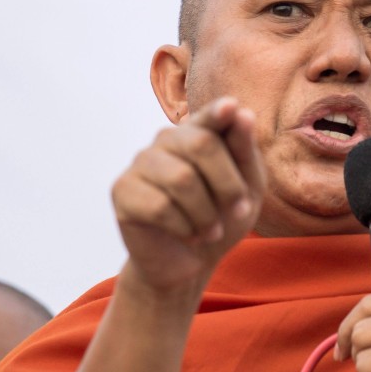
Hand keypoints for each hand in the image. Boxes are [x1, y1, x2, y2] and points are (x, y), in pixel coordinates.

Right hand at [111, 97, 265, 295]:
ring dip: (206, 214)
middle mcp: (167, 140)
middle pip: (201, 144)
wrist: (190, 263)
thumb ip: (244, 152)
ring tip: (211, 231)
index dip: (219, 112)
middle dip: (228, 185)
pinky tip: (188, 235)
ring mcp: (141, 162)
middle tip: (239, 211)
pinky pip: (160, 206)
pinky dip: (184, 228)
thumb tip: (240, 111)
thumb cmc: (222, 219)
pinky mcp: (122, 190)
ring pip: (182, 179)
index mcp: (199, 132)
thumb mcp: (247, 189)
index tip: (231, 108)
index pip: (210, 116)